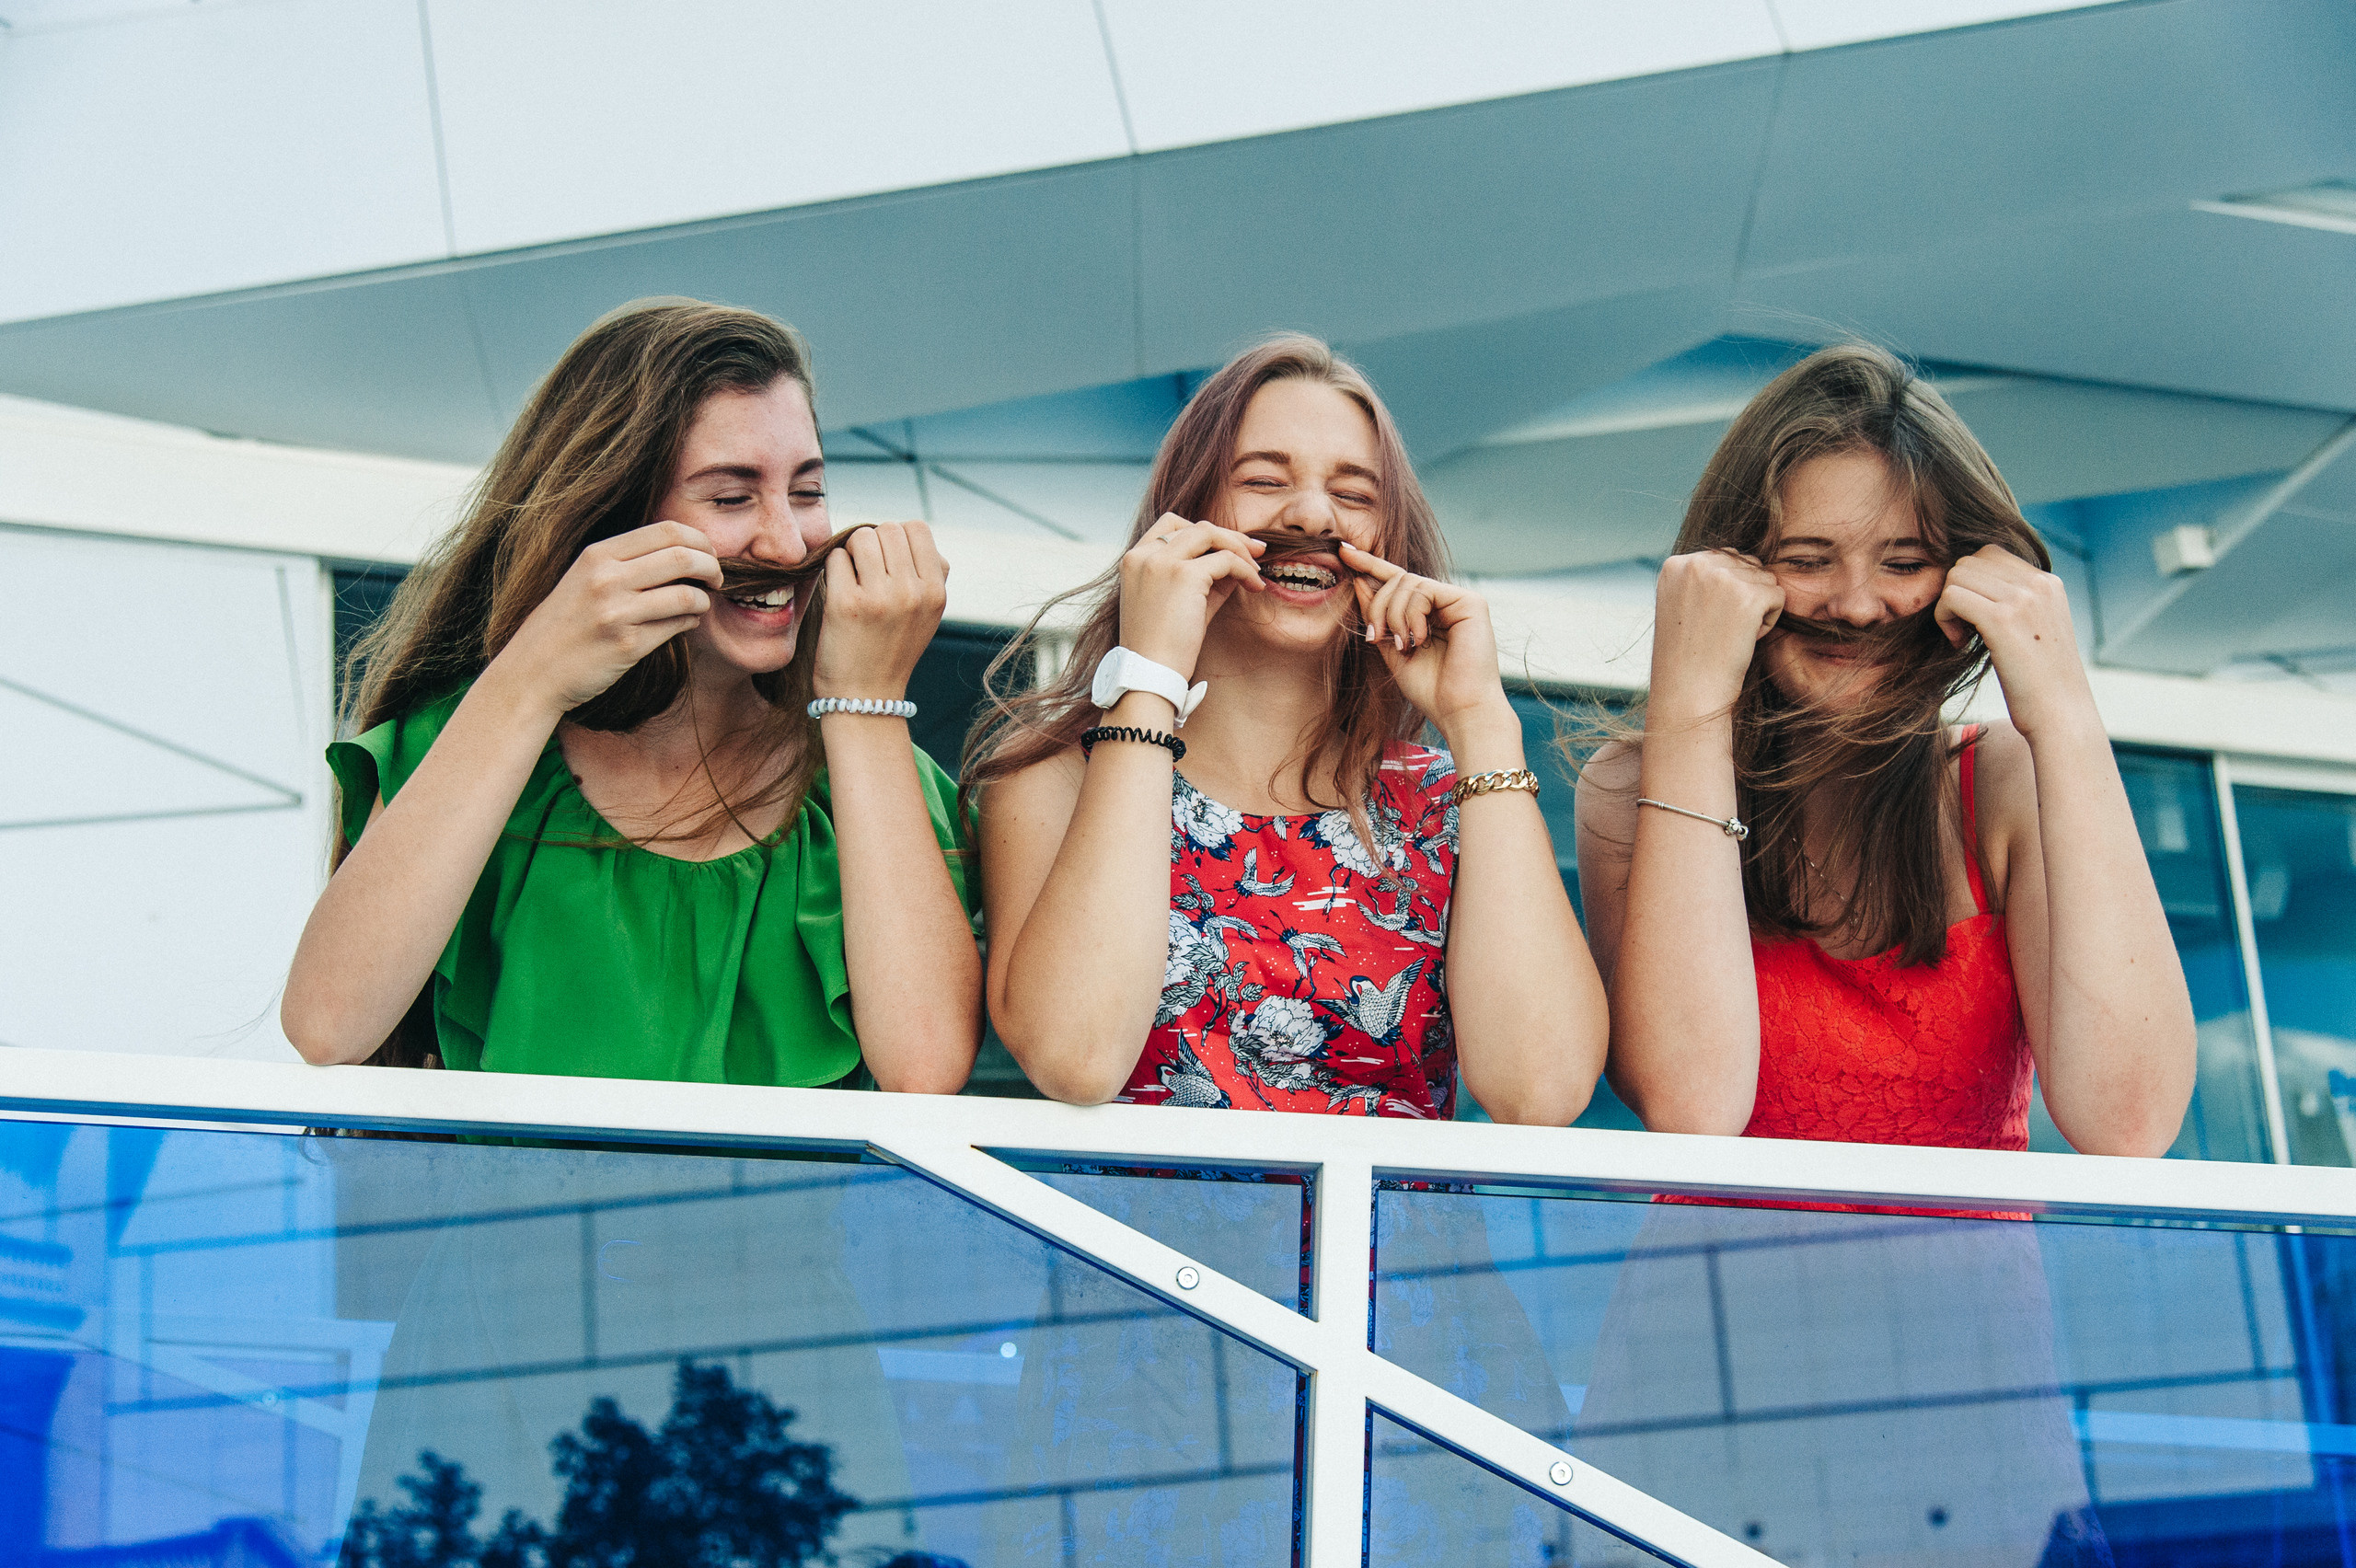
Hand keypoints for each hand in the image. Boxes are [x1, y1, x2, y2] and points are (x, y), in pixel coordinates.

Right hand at [493, 520, 719, 716]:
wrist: (532, 671)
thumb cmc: (565, 624)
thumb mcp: (585, 578)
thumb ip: (626, 561)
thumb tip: (684, 551)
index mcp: (598, 555)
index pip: (667, 531)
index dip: (699, 540)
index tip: (708, 554)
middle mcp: (607, 578)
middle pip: (684, 557)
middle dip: (712, 567)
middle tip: (717, 579)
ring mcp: (616, 612)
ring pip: (687, 594)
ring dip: (704, 600)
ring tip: (700, 604)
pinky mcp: (627, 645)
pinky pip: (677, 625)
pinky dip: (690, 622)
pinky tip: (684, 623)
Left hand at [811, 522, 949, 700]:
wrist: (866, 697)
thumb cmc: (892, 648)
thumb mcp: (928, 614)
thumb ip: (930, 573)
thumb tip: (910, 534)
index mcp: (936, 592)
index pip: (918, 529)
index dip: (899, 538)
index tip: (889, 561)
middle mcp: (913, 593)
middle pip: (889, 528)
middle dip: (874, 543)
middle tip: (867, 572)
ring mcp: (880, 597)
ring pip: (861, 536)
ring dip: (852, 552)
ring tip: (854, 579)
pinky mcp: (846, 604)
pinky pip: (836, 557)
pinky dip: (834, 569)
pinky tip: (838, 592)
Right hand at [1116, 513, 1265, 677]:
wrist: (1150, 675)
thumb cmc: (1164, 647)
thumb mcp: (1181, 604)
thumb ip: (1204, 579)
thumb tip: (1238, 562)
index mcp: (1134, 560)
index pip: (1170, 526)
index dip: (1204, 532)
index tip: (1229, 547)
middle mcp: (1144, 555)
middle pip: (1194, 526)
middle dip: (1229, 536)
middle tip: (1257, 552)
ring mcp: (1161, 562)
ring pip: (1210, 534)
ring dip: (1239, 548)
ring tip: (1256, 571)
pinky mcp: (1183, 575)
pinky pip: (1225, 560)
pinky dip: (1245, 570)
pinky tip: (1255, 586)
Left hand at [1339, 542, 1509, 742]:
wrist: (1459, 710)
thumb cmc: (1430, 689)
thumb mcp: (1392, 651)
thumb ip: (1378, 618)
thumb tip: (1360, 581)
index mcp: (1428, 613)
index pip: (1397, 581)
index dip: (1370, 565)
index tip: (1343, 552)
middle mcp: (1445, 603)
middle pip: (1397, 580)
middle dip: (1378, 605)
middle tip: (1376, 636)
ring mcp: (1459, 600)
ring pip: (1407, 583)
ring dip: (1393, 615)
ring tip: (1402, 644)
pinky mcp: (1471, 602)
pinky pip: (1425, 590)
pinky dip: (1412, 614)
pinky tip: (1419, 639)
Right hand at [1649, 549, 1783, 717]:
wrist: (1687, 692)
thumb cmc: (1686, 657)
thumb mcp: (1680, 605)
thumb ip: (1702, 578)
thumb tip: (1740, 558)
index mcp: (1675, 564)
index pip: (1724, 559)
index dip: (1724, 593)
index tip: (1706, 622)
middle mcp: (1696, 563)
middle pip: (1747, 565)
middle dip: (1743, 596)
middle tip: (1719, 630)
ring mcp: (1723, 577)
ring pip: (1765, 579)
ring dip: (1757, 608)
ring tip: (1730, 635)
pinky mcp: (1749, 596)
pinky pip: (1778, 596)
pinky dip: (1769, 621)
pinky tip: (1744, 639)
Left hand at [1936, 544, 2093, 737]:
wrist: (2061, 714)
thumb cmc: (2042, 682)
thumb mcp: (2038, 629)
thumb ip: (2017, 602)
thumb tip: (1975, 585)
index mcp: (2048, 583)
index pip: (1990, 555)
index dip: (1972, 584)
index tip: (1976, 618)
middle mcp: (2038, 583)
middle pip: (1969, 562)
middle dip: (1957, 592)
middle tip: (1965, 629)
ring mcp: (2022, 599)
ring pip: (1956, 576)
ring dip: (1948, 606)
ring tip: (1962, 637)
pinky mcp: (2002, 620)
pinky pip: (1951, 597)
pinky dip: (1944, 619)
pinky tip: (1959, 644)